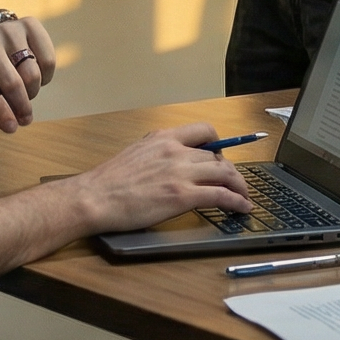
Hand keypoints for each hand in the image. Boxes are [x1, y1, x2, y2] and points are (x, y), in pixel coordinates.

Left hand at [0, 13, 55, 138]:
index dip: (0, 113)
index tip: (11, 128)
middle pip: (11, 83)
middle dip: (21, 108)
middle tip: (24, 120)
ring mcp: (9, 28)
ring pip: (32, 74)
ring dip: (32, 93)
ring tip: (25, 97)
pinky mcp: (30, 24)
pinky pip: (48, 60)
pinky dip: (45, 78)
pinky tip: (35, 79)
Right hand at [68, 124, 254, 231]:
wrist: (94, 198)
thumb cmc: (108, 182)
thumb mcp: (135, 153)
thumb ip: (158, 153)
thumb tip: (173, 161)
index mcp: (164, 138)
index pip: (205, 131)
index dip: (220, 146)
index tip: (222, 157)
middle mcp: (176, 151)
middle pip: (218, 157)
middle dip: (230, 172)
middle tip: (234, 184)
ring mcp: (181, 173)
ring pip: (225, 174)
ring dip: (239, 186)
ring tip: (244, 197)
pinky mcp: (182, 196)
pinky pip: (221, 195)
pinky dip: (237, 201)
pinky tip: (241, 207)